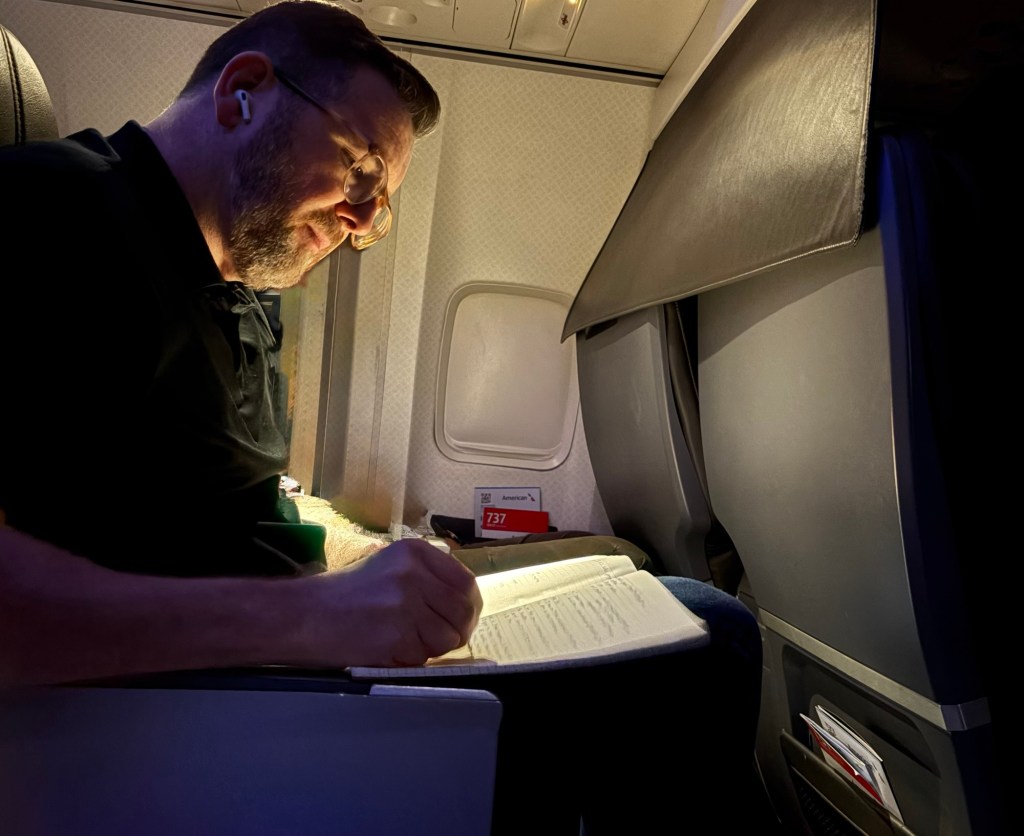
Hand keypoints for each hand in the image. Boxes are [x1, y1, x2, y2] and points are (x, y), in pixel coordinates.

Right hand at [295, 537, 482, 667]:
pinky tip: (385, 648)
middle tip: (436, 639)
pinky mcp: (396, 636)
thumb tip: (464, 602)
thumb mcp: (389, 566)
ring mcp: (405, 606)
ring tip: (400, 639)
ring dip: (429, 648)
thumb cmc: (345, 594)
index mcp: (415, 553)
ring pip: (446, 639)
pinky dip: (407, 660)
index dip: (469, 607)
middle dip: (455, 631)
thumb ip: (426, 577)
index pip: (465, 583)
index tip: (462, 619)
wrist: (304, 615)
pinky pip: (421, 658)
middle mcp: (413, 575)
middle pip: (463, 612)